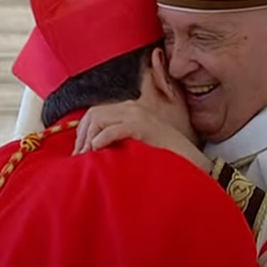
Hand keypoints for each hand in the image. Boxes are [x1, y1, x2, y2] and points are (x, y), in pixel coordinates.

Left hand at [73, 101, 212, 171]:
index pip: (95, 112)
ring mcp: (137, 115)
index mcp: (129, 109)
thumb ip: (117, 138)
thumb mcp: (135, 141)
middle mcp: (131, 108)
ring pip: (100, 119)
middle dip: (82, 135)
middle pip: (94, 114)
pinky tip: (97, 150)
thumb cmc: (161, 154)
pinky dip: (101, 139)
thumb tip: (92, 147)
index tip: (79, 150)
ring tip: (86, 155)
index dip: (83, 131)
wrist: (187, 157)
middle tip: (79, 155)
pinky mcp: (142, 126)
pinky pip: (114, 129)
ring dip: (89, 138)